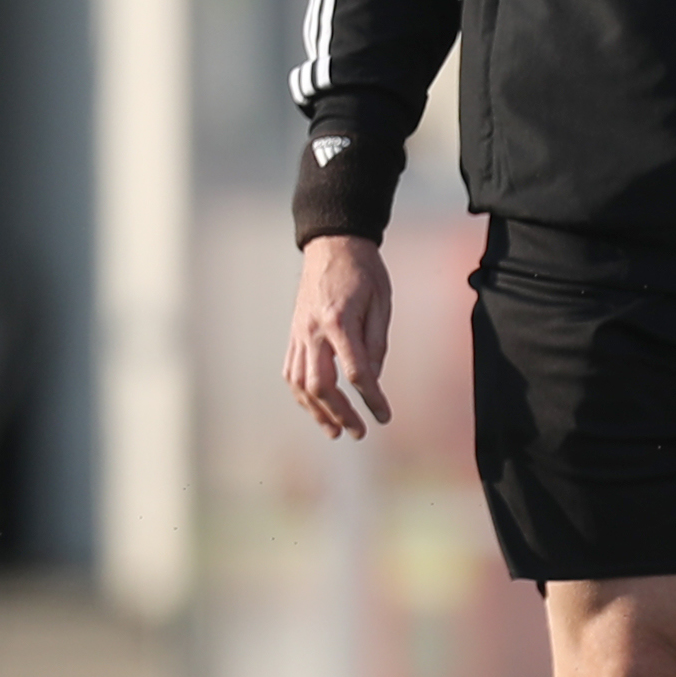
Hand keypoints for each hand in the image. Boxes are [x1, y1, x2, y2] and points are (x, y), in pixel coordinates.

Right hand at [284, 234, 393, 438]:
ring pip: (300, 384)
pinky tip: (316, 408)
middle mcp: (314, 331)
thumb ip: (377, 342)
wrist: (332, 244)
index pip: (356, 372)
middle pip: (321, 385)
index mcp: (340, 321)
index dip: (372, 398)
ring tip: (335, 432)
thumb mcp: (381, 302)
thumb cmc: (363, 271)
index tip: (384, 416)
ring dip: (317, 412)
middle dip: (341, 414)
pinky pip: (291, 372)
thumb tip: (373, 378)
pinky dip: (302, 395)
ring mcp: (299, 333)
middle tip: (359, 432)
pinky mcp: (293, 334)